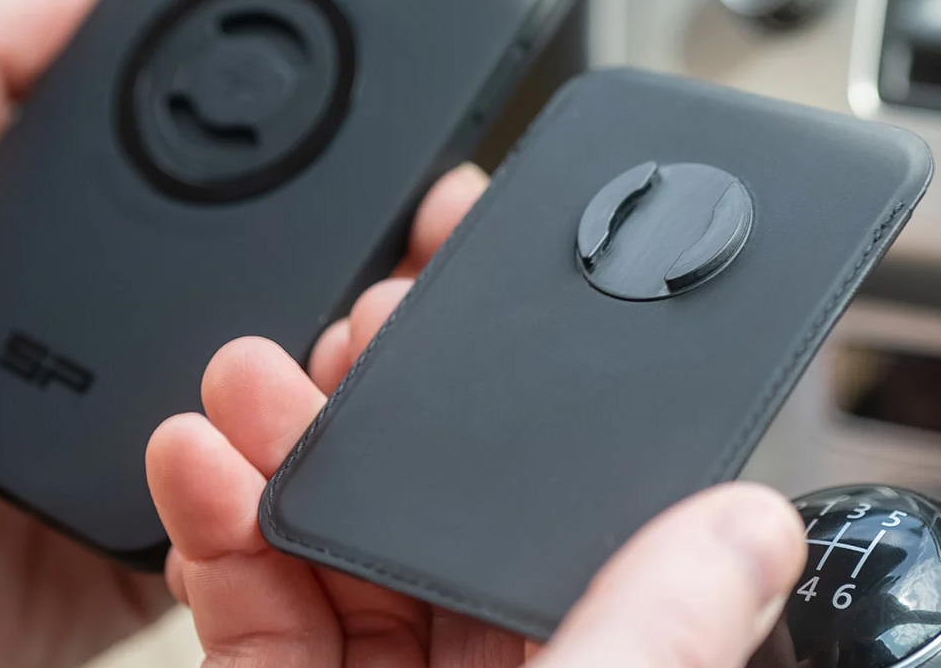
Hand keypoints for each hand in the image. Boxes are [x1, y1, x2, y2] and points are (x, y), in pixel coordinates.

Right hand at [146, 173, 806, 667]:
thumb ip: (658, 636)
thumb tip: (749, 518)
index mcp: (592, 664)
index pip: (590, 518)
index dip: (550, 407)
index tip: (512, 309)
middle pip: (443, 507)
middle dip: (383, 399)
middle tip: (361, 318)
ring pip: (336, 543)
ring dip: (281, 443)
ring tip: (244, 373)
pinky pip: (248, 612)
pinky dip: (213, 534)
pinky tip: (191, 463)